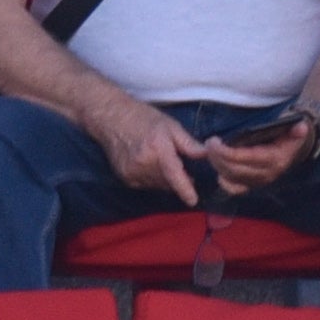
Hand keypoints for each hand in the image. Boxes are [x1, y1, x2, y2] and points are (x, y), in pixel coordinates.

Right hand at [85, 94, 206, 205]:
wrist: (112, 118)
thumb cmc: (144, 118)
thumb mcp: (171, 126)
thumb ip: (189, 144)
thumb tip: (208, 155)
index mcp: (158, 149)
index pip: (174, 174)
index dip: (185, 189)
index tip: (193, 201)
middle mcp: (144, 164)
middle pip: (168, 182)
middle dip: (178, 178)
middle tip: (182, 166)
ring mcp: (132, 173)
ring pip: (158, 185)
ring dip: (165, 179)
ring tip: (164, 162)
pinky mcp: (125, 178)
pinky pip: (146, 185)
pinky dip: (152, 179)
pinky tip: (150, 165)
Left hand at [208, 116, 311, 191]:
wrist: (292, 151)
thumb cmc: (288, 137)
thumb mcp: (294, 132)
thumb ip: (297, 130)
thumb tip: (302, 127)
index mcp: (274, 160)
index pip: (246, 158)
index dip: (228, 152)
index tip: (214, 143)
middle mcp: (266, 174)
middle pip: (235, 170)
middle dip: (218, 158)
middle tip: (209, 144)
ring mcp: (258, 181)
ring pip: (231, 178)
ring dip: (217, 165)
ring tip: (210, 150)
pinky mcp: (252, 185)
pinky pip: (234, 189)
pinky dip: (223, 181)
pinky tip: (217, 168)